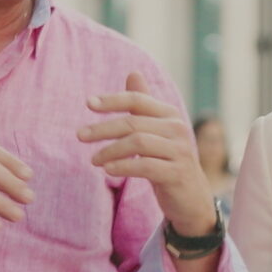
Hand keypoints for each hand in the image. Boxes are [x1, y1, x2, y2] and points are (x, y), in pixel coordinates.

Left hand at [79, 72, 215, 236]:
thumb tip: (133, 72)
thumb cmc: (168, 161)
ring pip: (138, 143)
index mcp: (170, 115)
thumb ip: (144, 105)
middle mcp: (177, 128)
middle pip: (133, 122)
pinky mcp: (177, 173)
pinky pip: (145, 166)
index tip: (88, 103)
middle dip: (103, 128)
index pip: (137, 100)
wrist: (192, 199)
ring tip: (93, 159)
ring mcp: (179, 151)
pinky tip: (107, 170)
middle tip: (80, 135)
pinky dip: (123, 166)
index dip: (112, 100)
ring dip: (110, 150)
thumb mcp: (157, 132)